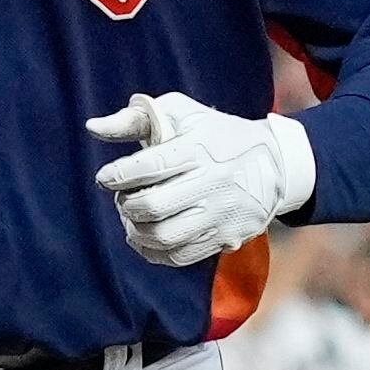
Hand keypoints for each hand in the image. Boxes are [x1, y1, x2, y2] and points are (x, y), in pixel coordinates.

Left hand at [88, 92, 316, 267]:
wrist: (275, 163)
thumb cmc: (215, 134)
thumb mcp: (181, 113)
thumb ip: (135, 119)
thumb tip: (93, 128)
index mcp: (198, 149)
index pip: (150, 166)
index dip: (118, 175)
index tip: (105, 178)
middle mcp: (212, 183)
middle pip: (154, 206)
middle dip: (127, 205)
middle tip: (124, 198)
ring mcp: (221, 214)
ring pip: (166, 236)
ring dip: (136, 231)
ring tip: (132, 218)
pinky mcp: (228, 237)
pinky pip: (181, 256)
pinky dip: (154, 252)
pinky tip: (144, 237)